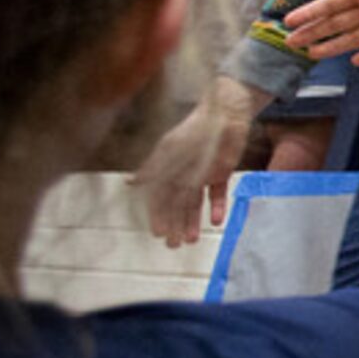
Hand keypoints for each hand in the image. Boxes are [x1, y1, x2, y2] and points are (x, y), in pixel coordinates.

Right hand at [132, 77, 262, 247]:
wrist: (227, 112)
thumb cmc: (195, 128)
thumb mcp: (172, 148)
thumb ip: (154, 167)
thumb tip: (131, 183)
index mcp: (167, 167)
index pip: (159, 197)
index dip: (158, 214)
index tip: (157, 233)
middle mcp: (183, 173)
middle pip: (176, 204)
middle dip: (173, 224)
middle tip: (173, 245)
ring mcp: (202, 174)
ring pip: (195, 203)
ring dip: (192, 221)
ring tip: (191, 240)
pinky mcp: (221, 173)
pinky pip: (218, 194)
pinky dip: (217, 207)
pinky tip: (217, 221)